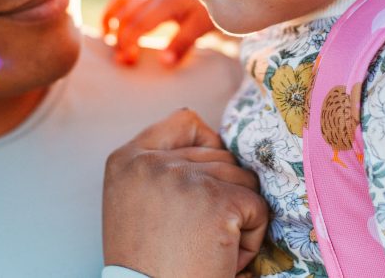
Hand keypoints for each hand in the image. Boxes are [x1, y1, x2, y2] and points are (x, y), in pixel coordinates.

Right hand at [101, 0, 214, 65]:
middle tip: (122, 61)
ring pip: (123, 2)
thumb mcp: (202, 26)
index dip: (128, 41)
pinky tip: (115, 28)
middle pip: (127, 14)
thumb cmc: (212, 8)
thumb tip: (163, 63)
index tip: (126, 60)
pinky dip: (116, 11)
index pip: (139, 22)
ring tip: (108, 40)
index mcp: (167, 3)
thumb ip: (183, 43)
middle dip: (119, 37)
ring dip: (111, 19)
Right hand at [103, 109, 267, 277]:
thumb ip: (162, 169)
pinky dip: (251, 240)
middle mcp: (152, 162)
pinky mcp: (219, 202)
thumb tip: (217, 143)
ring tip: (205, 249)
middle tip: (192, 238)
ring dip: (236, 218)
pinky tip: (222, 260)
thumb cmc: (147, 268)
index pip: (185, 121)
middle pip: (221, 156)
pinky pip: (258, 208)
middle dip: (220, 196)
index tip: (201, 186)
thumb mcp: (134, 204)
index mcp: (125, 160)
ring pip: (243, 180)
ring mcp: (186, 179)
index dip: (207, 147)